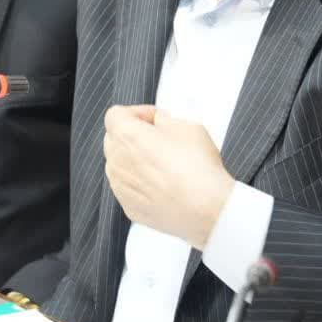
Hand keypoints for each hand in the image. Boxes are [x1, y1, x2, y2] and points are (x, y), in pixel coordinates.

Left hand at [103, 105, 234, 248]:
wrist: (207, 208)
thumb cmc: (198, 166)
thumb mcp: (187, 125)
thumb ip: (164, 119)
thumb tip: (159, 122)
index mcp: (126, 135)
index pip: (115, 114)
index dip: (136, 113)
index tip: (153, 119)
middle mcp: (116, 161)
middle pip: (114, 139)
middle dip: (133, 135)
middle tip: (159, 140)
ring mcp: (120, 187)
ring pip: (119, 165)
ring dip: (134, 160)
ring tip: (164, 164)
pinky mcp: (129, 207)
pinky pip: (128, 188)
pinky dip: (140, 184)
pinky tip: (164, 185)